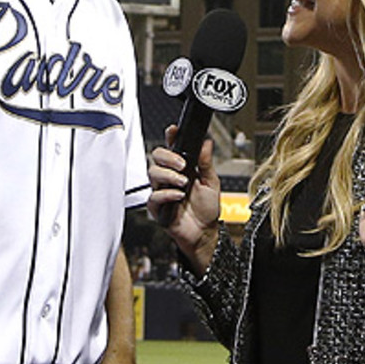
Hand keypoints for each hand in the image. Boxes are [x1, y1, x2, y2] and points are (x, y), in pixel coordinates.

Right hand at [147, 125, 220, 274]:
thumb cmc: (206, 209)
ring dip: (168, 175)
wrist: (204, 232)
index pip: (171, 148)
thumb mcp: (211, 183)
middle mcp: (169, 177)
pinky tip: (178, 196)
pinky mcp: (157, 207)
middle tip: (182, 164)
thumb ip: (206, 163)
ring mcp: (161, 190)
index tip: (173, 131)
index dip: (170, 137)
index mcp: (181, 169)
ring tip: (183, 182)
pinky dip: (167, 194)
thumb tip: (207, 142)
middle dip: (168, 157)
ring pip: (153, 173)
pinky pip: (154, 196)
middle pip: (156, 156)